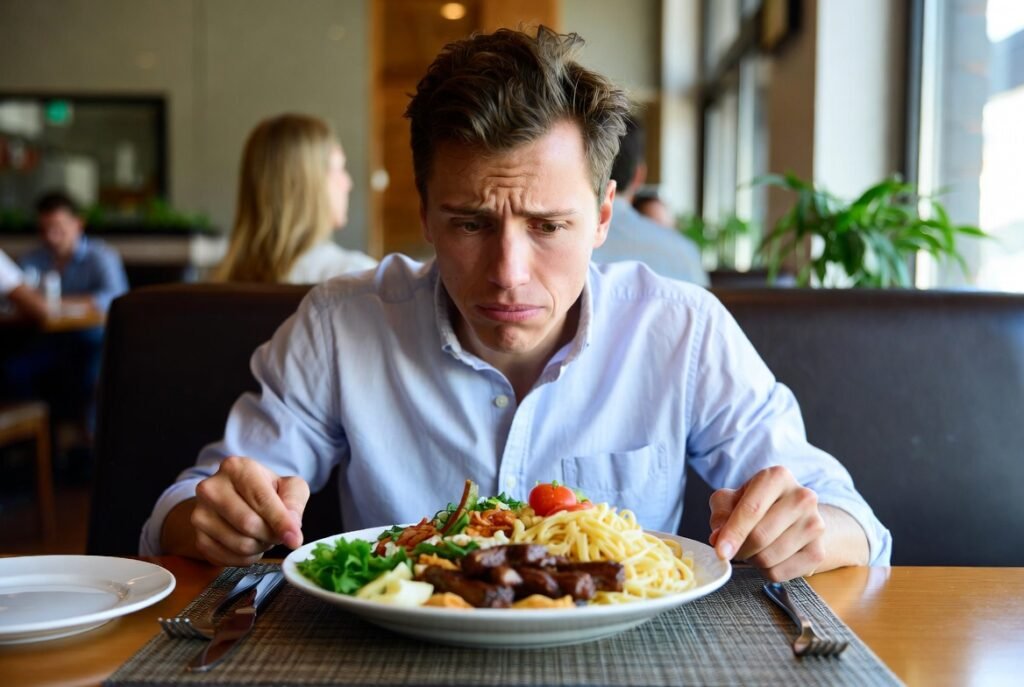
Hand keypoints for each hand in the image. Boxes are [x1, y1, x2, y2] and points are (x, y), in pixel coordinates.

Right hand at [191, 456, 309, 565]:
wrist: (231, 499)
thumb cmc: (263, 491)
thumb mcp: (287, 486)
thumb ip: (294, 502)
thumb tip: (292, 529)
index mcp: (236, 468)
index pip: (261, 499)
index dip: (281, 522)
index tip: (295, 540)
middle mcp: (211, 488)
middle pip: (248, 524)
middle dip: (271, 535)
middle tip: (278, 533)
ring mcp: (200, 514)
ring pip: (240, 544)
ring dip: (260, 547)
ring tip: (263, 535)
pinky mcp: (197, 538)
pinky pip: (229, 558)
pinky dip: (247, 558)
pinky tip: (250, 543)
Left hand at [708, 465, 825, 581]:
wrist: (794, 515)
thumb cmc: (757, 504)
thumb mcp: (731, 499)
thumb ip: (720, 515)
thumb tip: (717, 538)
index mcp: (778, 477)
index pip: (752, 510)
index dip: (733, 533)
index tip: (720, 551)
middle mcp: (802, 497)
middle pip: (760, 537)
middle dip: (740, 549)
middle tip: (735, 548)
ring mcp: (815, 524)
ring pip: (769, 558)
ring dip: (752, 560)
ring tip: (754, 548)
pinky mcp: (819, 551)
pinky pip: (780, 573)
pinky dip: (766, 571)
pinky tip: (769, 557)